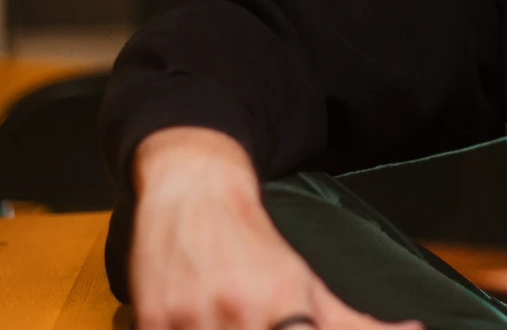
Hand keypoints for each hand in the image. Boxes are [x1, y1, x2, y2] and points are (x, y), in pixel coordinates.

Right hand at [130, 127, 422, 329]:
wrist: (196, 191)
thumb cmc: (255, 246)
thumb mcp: (307, 283)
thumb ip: (354, 323)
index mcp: (286, 305)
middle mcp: (240, 311)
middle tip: (261, 327)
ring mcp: (192, 318)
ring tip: (230, 327)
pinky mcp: (153, 318)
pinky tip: (200, 327)